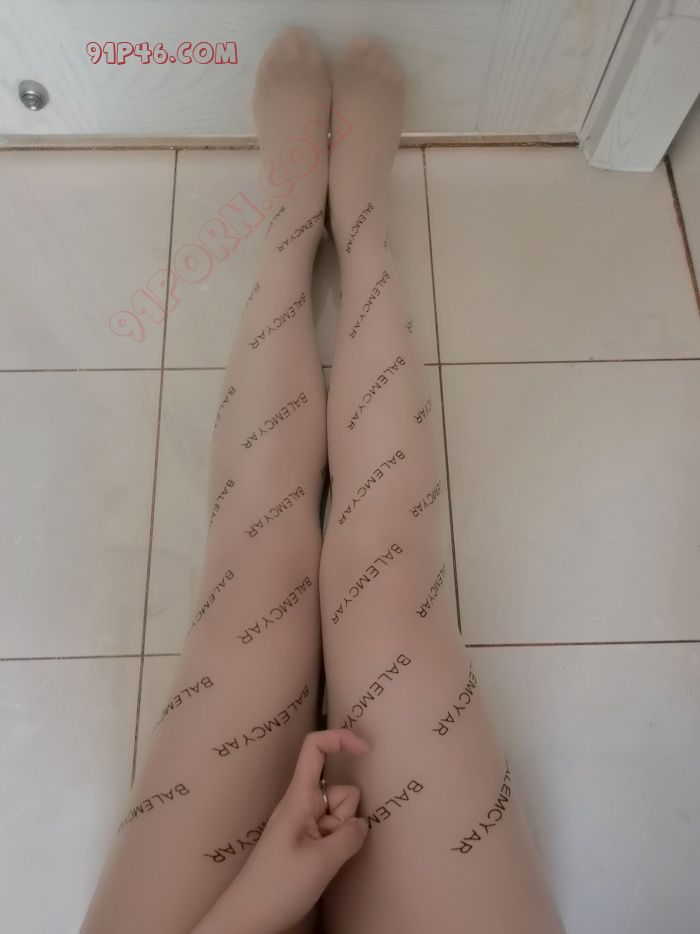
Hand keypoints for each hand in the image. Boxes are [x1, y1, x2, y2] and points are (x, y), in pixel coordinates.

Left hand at [193, 729, 369, 933]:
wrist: (248, 920)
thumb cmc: (276, 887)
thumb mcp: (321, 862)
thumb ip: (350, 836)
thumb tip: (362, 824)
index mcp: (299, 797)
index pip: (315, 748)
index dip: (341, 738)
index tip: (366, 749)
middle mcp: (302, 805)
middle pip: (342, 790)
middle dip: (347, 815)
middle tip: (326, 845)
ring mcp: (305, 825)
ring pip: (342, 816)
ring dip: (342, 836)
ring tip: (321, 861)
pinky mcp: (308, 843)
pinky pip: (335, 834)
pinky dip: (338, 846)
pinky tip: (324, 867)